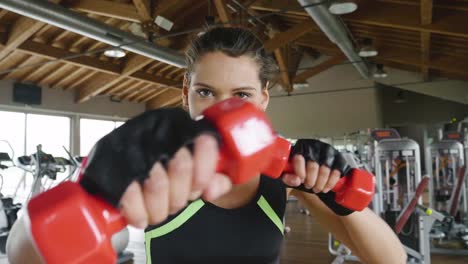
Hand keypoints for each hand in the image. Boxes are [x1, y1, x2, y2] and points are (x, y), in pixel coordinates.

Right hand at [79, 108, 224, 228]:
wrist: (113, 163)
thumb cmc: (159, 167)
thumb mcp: (192, 167)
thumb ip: (214, 178)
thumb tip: (212, 190)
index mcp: (180, 125)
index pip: (206, 142)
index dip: (205, 173)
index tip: (198, 190)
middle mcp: (156, 128)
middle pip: (181, 166)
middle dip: (180, 196)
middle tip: (173, 205)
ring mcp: (130, 143)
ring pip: (157, 183)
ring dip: (159, 209)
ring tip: (156, 213)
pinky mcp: (107, 162)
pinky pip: (129, 194)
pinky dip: (138, 213)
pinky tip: (140, 217)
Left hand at [282, 139, 347, 192]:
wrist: (314, 167)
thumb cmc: (301, 168)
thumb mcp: (290, 172)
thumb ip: (289, 178)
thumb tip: (296, 180)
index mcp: (301, 146)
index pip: (300, 157)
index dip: (300, 171)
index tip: (300, 180)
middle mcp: (316, 145)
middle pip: (313, 165)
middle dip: (311, 180)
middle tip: (308, 186)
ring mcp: (329, 151)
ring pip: (325, 169)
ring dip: (320, 183)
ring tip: (316, 188)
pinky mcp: (339, 158)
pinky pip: (337, 172)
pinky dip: (330, 183)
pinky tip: (325, 188)